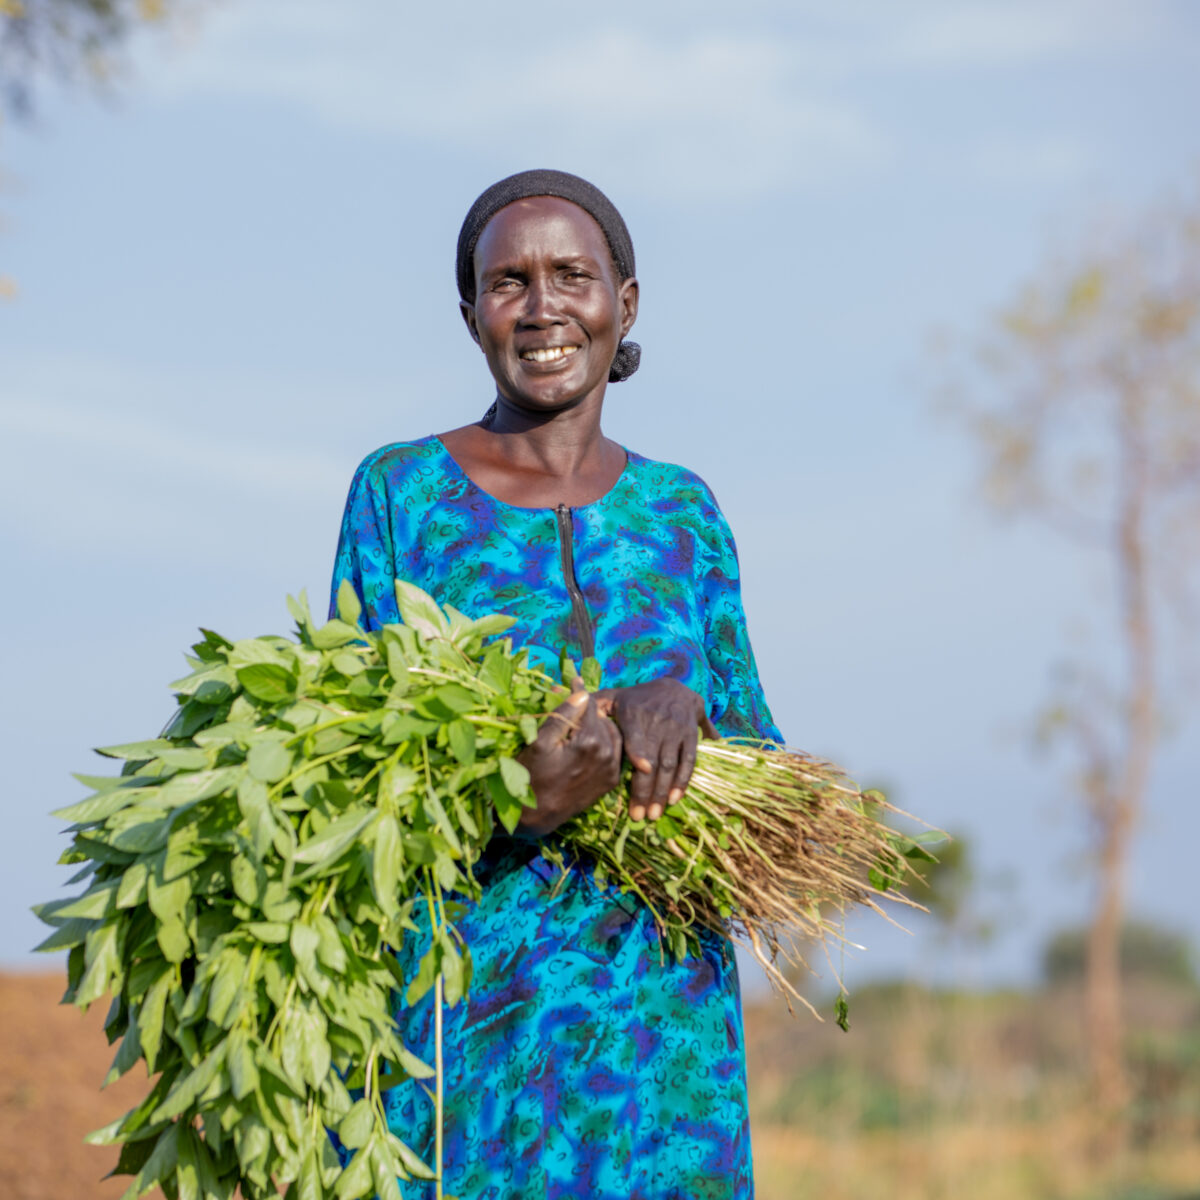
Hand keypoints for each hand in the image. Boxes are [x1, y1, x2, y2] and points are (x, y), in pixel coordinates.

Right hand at [515, 681, 622, 836]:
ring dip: (600, 724)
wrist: (535, 815)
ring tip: (582, 720)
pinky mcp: (611, 781)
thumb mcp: (540, 742)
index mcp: (591, 741)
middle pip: (603, 718)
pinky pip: (615, 753)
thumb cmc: (531, 775)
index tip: (573, 679)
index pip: (589, 705)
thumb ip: (564, 715)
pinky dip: (606, 742)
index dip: (578, 691)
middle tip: (574, 701)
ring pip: (612, 734)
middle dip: (589, 709)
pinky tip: (590, 740)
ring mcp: (612, 769)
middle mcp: (608, 754)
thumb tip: (581, 692)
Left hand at [601, 678, 717, 821]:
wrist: (675, 686)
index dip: (640, 750)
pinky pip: (688, 760)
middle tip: (639, 816)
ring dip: (663, 791)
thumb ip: (592, 704)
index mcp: (634, 713)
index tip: (642, 769)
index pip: (637, 733)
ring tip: (653, 814)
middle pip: (654, 758)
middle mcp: (657, 721)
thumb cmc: (635, 699)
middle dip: (647, 789)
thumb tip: (568, 703)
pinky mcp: (690, 735)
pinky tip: (674, 799)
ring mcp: (676, 729)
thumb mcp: (613, 697)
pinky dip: (683, 781)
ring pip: (670, 763)